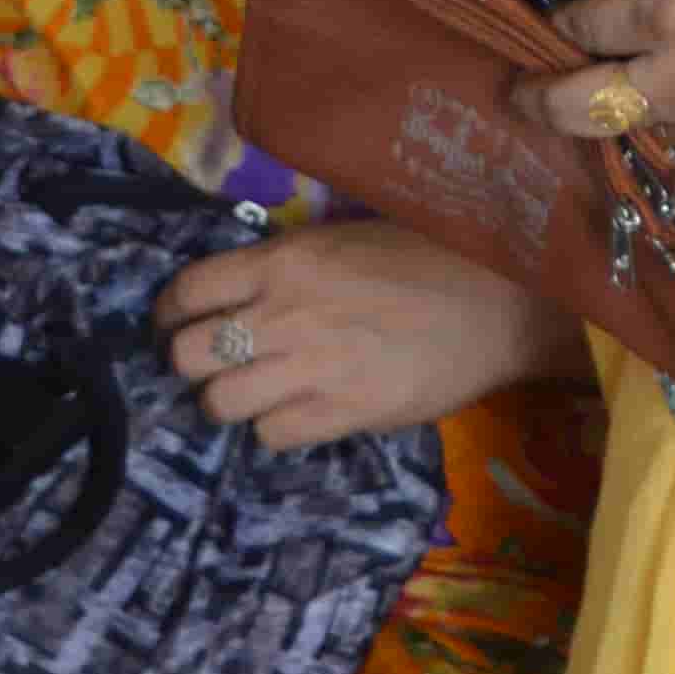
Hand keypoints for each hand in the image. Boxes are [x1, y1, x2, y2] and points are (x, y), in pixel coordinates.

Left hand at [154, 220, 585, 448]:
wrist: (500, 301)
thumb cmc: (429, 258)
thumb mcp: (348, 238)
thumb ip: (290, 266)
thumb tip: (241, 292)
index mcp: (287, 260)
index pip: (189, 291)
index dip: (174, 313)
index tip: (180, 322)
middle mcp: (286, 313)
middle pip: (189, 354)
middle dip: (194, 362)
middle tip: (217, 363)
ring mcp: (313, 366)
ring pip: (220, 403)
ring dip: (231, 402)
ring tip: (257, 394)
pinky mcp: (344, 413)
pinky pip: (273, 436)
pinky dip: (277, 429)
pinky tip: (300, 412)